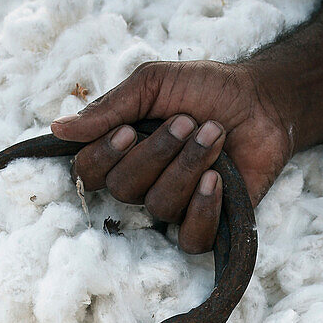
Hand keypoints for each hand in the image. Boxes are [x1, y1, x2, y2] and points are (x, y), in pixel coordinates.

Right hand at [50, 60, 291, 252]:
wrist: (264, 102)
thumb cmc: (208, 90)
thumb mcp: (155, 84)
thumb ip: (109, 107)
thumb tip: (58, 127)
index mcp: (124, 152)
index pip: (89, 173)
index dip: (103, 157)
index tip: (130, 129)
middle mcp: (144, 184)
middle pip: (124, 189)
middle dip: (157, 153)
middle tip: (188, 121)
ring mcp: (175, 208)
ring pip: (159, 206)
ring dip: (188, 166)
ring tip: (215, 135)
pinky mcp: (207, 227)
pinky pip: (189, 239)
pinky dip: (203, 209)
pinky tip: (217, 180)